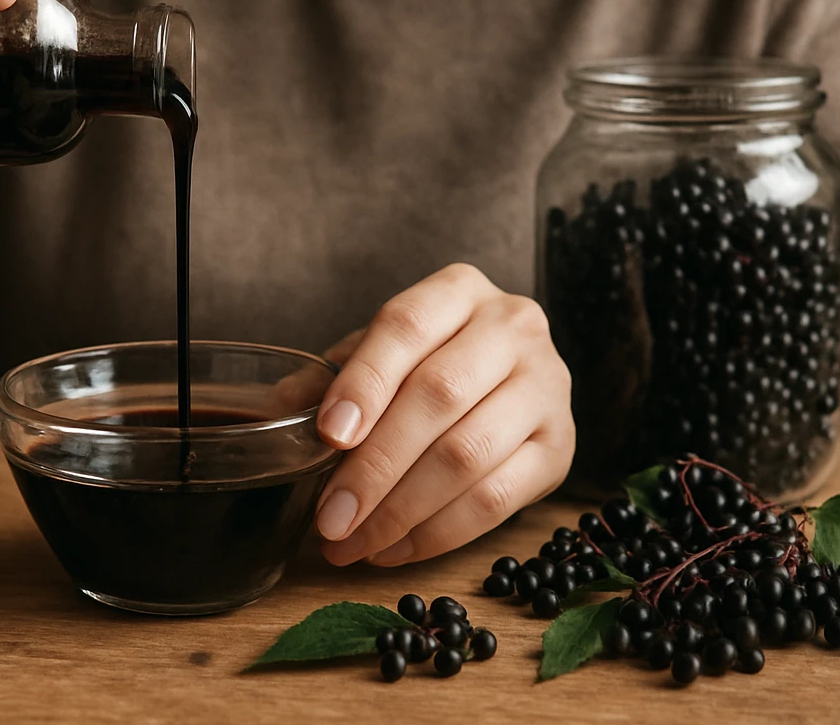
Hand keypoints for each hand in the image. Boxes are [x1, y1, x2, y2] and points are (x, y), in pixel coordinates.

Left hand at [311, 263, 574, 565]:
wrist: (509, 383)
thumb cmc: (428, 364)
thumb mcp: (376, 356)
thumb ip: (328, 380)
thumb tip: (277, 417)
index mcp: (459, 290)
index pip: (407, 327)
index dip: (365, 382)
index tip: (329, 435)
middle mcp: (514, 326)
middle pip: (439, 395)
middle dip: (375, 466)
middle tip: (330, 518)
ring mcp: (547, 386)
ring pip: (468, 454)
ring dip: (401, 510)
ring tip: (352, 542)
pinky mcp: (561, 446)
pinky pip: (498, 499)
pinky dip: (437, 533)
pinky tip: (393, 548)